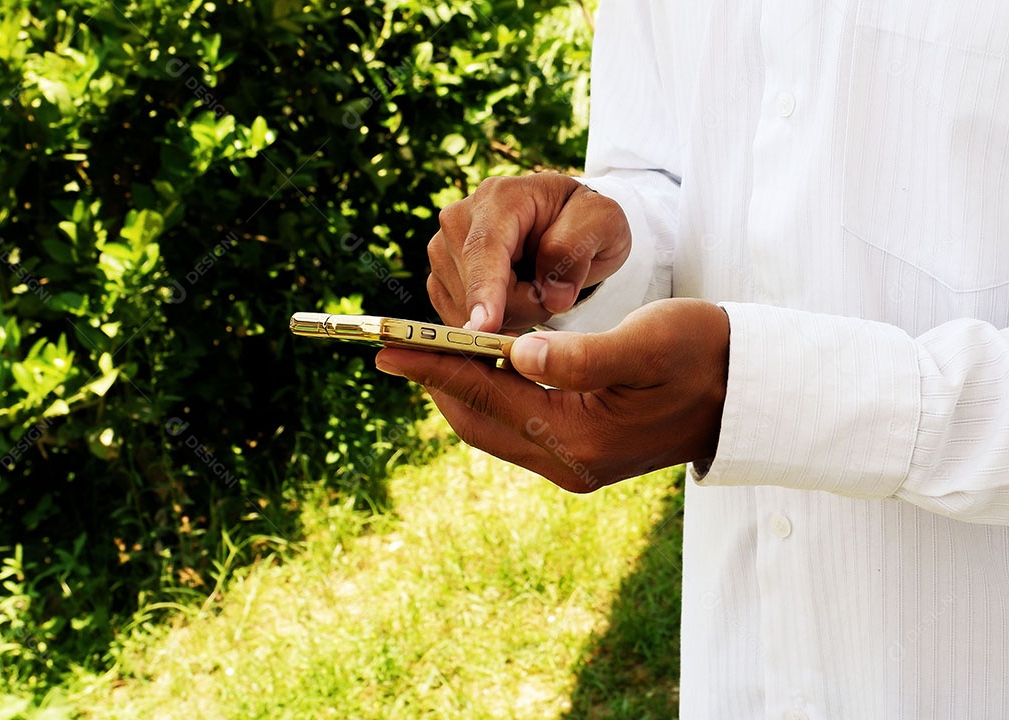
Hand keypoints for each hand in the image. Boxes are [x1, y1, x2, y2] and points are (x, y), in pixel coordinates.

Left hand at [375, 299, 730, 491]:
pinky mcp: (580, 452)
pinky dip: (488, 395)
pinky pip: (514, 425)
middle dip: (436, 382)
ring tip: (425, 352)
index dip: (436, 367)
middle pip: (478, 421)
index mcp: (581, 439)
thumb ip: (578, 354)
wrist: (746, 393)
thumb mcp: (645, 344)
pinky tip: (478, 365)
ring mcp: (574, 462)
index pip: (488, 397)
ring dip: (459, 389)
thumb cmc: (704, 355)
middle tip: (396, 345)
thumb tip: (514, 350)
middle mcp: (569, 462)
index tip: (388, 346)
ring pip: (492, 426)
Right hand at [427, 173, 631, 332]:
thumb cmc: (585, 223)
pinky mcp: (438, 277)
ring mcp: (442, 248)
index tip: (484, 326)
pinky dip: (490, 321)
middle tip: (553, 287)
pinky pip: (456, 316)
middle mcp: (459, 218)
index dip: (484, 290)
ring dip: (507, 314)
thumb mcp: (602, 223)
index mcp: (500, 198)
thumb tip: (551, 296)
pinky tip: (512, 302)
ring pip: (465, 307)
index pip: (485, 248)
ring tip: (532, 287)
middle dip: (521, 305)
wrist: (566, 228)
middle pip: (478, 286)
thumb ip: (576, 250)